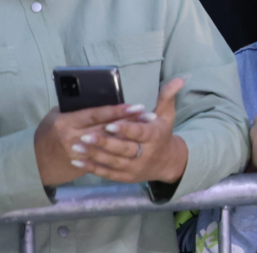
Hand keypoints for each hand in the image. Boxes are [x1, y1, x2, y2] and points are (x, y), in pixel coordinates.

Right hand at [34, 102, 146, 186]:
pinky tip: (136, 143)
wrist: (37, 163)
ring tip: (147, 128)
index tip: (135, 106)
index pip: (96, 115)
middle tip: (149, 115)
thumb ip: (75, 108)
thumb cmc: (49, 133)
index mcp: (66, 123)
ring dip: (130, 136)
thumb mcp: (56, 116)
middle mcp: (73, 139)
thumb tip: (98, 96)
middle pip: (107, 129)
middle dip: (130, 122)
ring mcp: (79, 155)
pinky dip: (122, 149)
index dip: (116, 111)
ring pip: (110, 144)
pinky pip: (106, 156)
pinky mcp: (84, 165)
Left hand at [69, 78, 189, 183]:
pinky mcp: (125, 177)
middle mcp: (145, 154)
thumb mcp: (167, 115)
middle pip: (123, 149)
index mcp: (154, 137)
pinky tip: (77, 161)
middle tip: (85, 135)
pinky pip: (107, 173)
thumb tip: (179, 79)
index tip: (110, 123)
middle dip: (104, 142)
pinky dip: (91, 167)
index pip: (139, 133)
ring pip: (112, 162)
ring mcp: (134, 168)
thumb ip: (167, 96)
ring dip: (93, 154)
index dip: (125, 129)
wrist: (168, 162)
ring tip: (76, 146)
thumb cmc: (163, 134)